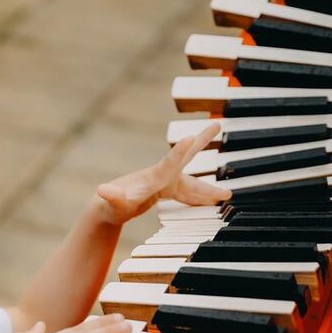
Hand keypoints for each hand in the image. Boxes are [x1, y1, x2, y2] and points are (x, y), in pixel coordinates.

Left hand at [95, 122, 228, 224]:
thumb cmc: (109, 206)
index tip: (190, 137)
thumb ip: (111, 196)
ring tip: (228, 194)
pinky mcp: (165, 191)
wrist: (105, 207)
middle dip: (201, 142)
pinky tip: (212, 203)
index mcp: (152, 177)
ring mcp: (164, 182)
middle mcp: (161, 176)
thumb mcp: (111, 203)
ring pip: (191, 183)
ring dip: (208, 189)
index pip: (168, 163)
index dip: (179, 152)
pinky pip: (186, 194)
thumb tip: (103, 190)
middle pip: (185, 158)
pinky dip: (199, 199)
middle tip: (216, 124)